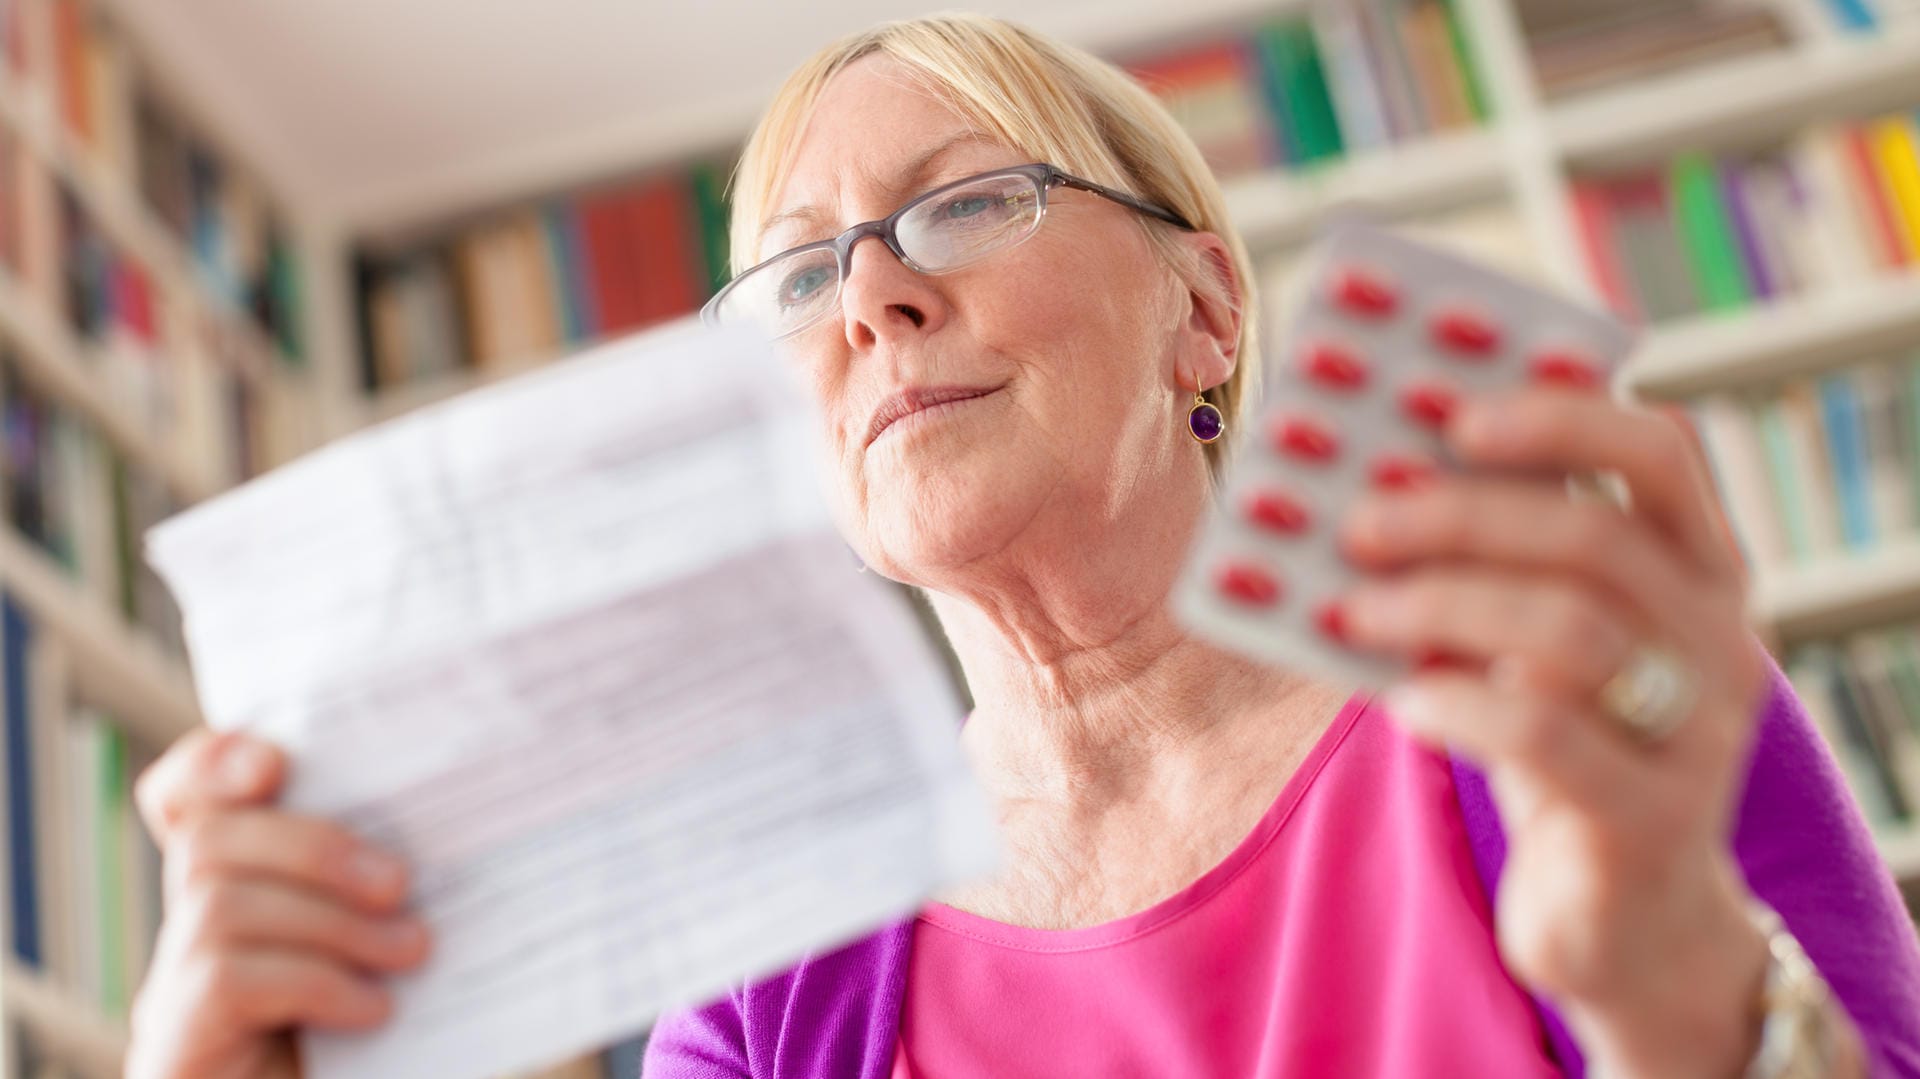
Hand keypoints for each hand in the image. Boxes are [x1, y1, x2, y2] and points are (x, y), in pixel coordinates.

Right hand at [127, 729, 431, 1078]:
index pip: (186, 800)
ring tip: (410, 951)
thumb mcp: (388, 945)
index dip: (211, 764)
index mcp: (240, 892)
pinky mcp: (176, 1045)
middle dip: (315, 847)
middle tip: (402, 883)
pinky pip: (229, 978)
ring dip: (332, 920)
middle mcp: (190, 935)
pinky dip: (316, 981)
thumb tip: (445, 830)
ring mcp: (173, 992)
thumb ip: (385, 888)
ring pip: (221, 904)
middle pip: (211, 840)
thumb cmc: (385, 1041)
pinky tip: (374, 1008)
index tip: (274, 762)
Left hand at [1336, 387, 1776, 1076]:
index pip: (1662, 454)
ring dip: (1441, 606)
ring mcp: (1696, 733)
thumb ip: (1490, 567)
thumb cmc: (1559, 747)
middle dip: (1462, 515)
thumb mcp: (1534, 644)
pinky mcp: (1650, 819)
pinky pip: (1546, 736)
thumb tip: (1363, 477)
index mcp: (1699, 568)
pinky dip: (1457, 704)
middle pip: (1594, 538)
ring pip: (1567, 632)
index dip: (1561, 416)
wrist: (1622, 919)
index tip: (1453, 406)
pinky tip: (1398, 701)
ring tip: (1350, 606)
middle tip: (1358, 517)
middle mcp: (1718, 639)